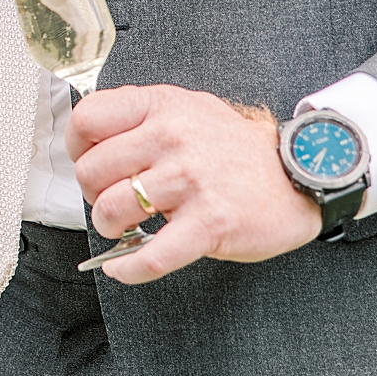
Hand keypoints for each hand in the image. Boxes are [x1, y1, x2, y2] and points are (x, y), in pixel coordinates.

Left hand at [67, 84, 320, 284]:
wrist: (299, 172)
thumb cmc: (234, 147)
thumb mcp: (187, 108)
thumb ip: (140, 116)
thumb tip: (89, 139)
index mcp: (161, 106)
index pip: (86, 119)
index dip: (77, 147)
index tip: (87, 161)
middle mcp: (172, 138)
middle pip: (91, 172)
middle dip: (93, 194)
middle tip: (112, 200)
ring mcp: (191, 181)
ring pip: (112, 211)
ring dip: (111, 229)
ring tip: (126, 228)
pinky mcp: (209, 223)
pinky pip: (151, 256)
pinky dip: (129, 269)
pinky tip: (123, 268)